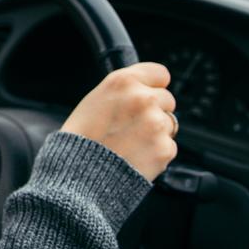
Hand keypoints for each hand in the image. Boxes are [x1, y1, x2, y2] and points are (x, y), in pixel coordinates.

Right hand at [59, 62, 176, 181]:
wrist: (79, 175)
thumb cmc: (81, 138)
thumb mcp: (95, 100)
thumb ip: (124, 92)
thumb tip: (146, 90)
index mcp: (123, 82)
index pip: (160, 74)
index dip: (153, 86)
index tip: (148, 95)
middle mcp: (143, 98)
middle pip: (167, 99)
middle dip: (155, 111)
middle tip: (132, 126)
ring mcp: (156, 123)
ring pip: (169, 124)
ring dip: (156, 133)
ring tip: (130, 144)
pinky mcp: (164, 148)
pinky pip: (168, 146)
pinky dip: (156, 153)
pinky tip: (135, 156)